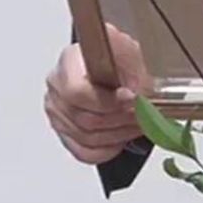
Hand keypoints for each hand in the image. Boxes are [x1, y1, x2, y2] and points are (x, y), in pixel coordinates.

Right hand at [44, 24, 152, 164]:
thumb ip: (134, 70)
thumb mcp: (129, 50)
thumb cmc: (117, 55)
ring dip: (120, 135)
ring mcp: (58, 113)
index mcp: (68, 63)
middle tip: (145, 115)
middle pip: (86, 118)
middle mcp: (57, 88)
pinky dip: (108, 150)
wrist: (112, 63)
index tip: (132, 99)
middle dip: (122, 119)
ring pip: (87, 138)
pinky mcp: (65, 133)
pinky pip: (85, 152)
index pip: (77, 92)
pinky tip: (123, 138)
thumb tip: (139, 93)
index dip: (108, 101)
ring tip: (140, 125)